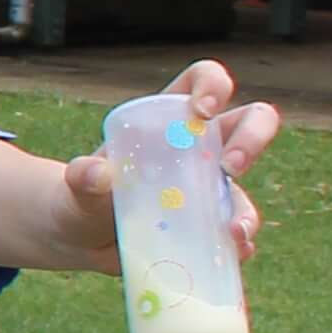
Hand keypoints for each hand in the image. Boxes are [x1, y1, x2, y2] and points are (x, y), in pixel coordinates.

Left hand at [54, 57, 282, 263]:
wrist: (80, 237)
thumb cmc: (82, 195)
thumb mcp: (78, 184)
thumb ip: (83, 177)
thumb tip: (95, 175)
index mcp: (169, 117)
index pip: (203, 80)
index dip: (213, 85)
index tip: (201, 111)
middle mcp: (200, 147)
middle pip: (251, 121)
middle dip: (252, 138)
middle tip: (231, 167)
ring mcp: (210, 187)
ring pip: (247, 187)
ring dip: (247, 208)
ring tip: (231, 231)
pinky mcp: (210, 223)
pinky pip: (237, 230)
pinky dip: (240, 242)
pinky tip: (233, 252)